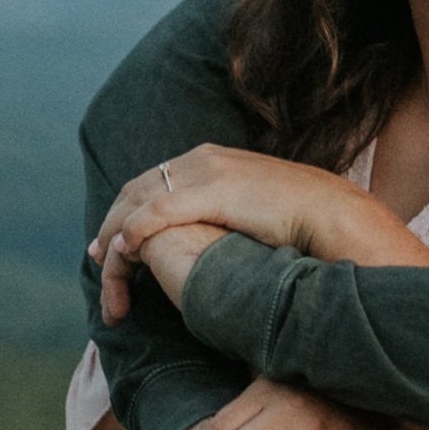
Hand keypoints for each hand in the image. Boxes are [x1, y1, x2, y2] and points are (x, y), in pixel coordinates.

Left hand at [93, 147, 369, 319]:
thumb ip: (230, 217)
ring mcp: (203, 174)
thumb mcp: (256, 213)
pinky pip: (154, 214)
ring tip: (106, 269)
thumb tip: (223, 239)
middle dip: (112, 223)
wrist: (331, 211)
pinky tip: (123, 255)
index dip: (130, 210)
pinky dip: (133, 234)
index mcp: (213, 160)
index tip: (116, 239)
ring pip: (138, 203)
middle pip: (137, 189)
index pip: (156, 181)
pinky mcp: (207, 194)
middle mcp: (201, 160)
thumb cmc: (305, 220)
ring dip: (115, 237)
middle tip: (97, 255)